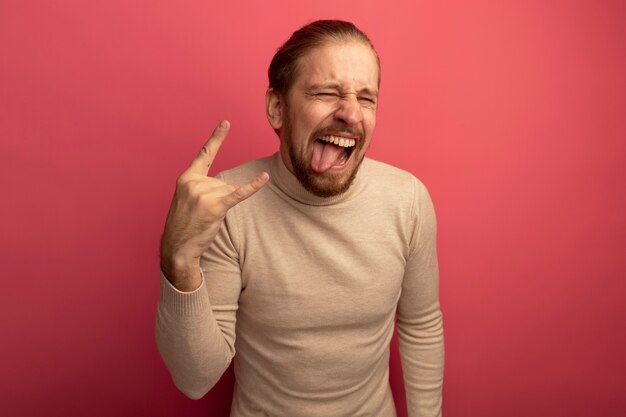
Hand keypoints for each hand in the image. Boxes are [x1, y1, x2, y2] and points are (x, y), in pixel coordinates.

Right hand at [160, 120, 268, 289]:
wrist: (177, 247)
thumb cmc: (185, 224)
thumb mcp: (189, 199)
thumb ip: (208, 186)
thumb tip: (233, 187)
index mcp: (186, 178)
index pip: (205, 154)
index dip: (216, 138)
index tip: (226, 122)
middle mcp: (194, 182)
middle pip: (223, 181)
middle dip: (218, 198)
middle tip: (202, 213)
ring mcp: (204, 194)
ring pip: (228, 191)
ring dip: (222, 206)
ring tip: (205, 218)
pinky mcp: (216, 207)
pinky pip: (239, 194)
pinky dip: (253, 187)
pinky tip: (264, 178)